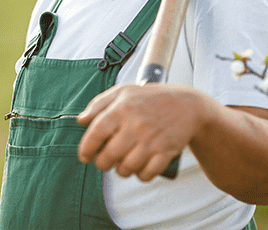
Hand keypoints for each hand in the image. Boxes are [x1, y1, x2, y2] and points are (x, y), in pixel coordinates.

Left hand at [76, 83, 204, 181]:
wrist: (187, 105)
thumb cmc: (150, 98)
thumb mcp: (123, 92)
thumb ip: (98, 104)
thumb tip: (80, 120)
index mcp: (122, 108)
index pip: (96, 132)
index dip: (86, 148)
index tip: (84, 156)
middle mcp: (136, 125)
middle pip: (109, 155)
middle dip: (102, 163)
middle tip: (104, 161)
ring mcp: (151, 140)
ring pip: (126, 168)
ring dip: (121, 170)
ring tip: (122, 163)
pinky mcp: (165, 152)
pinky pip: (146, 174)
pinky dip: (140, 175)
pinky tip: (139, 167)